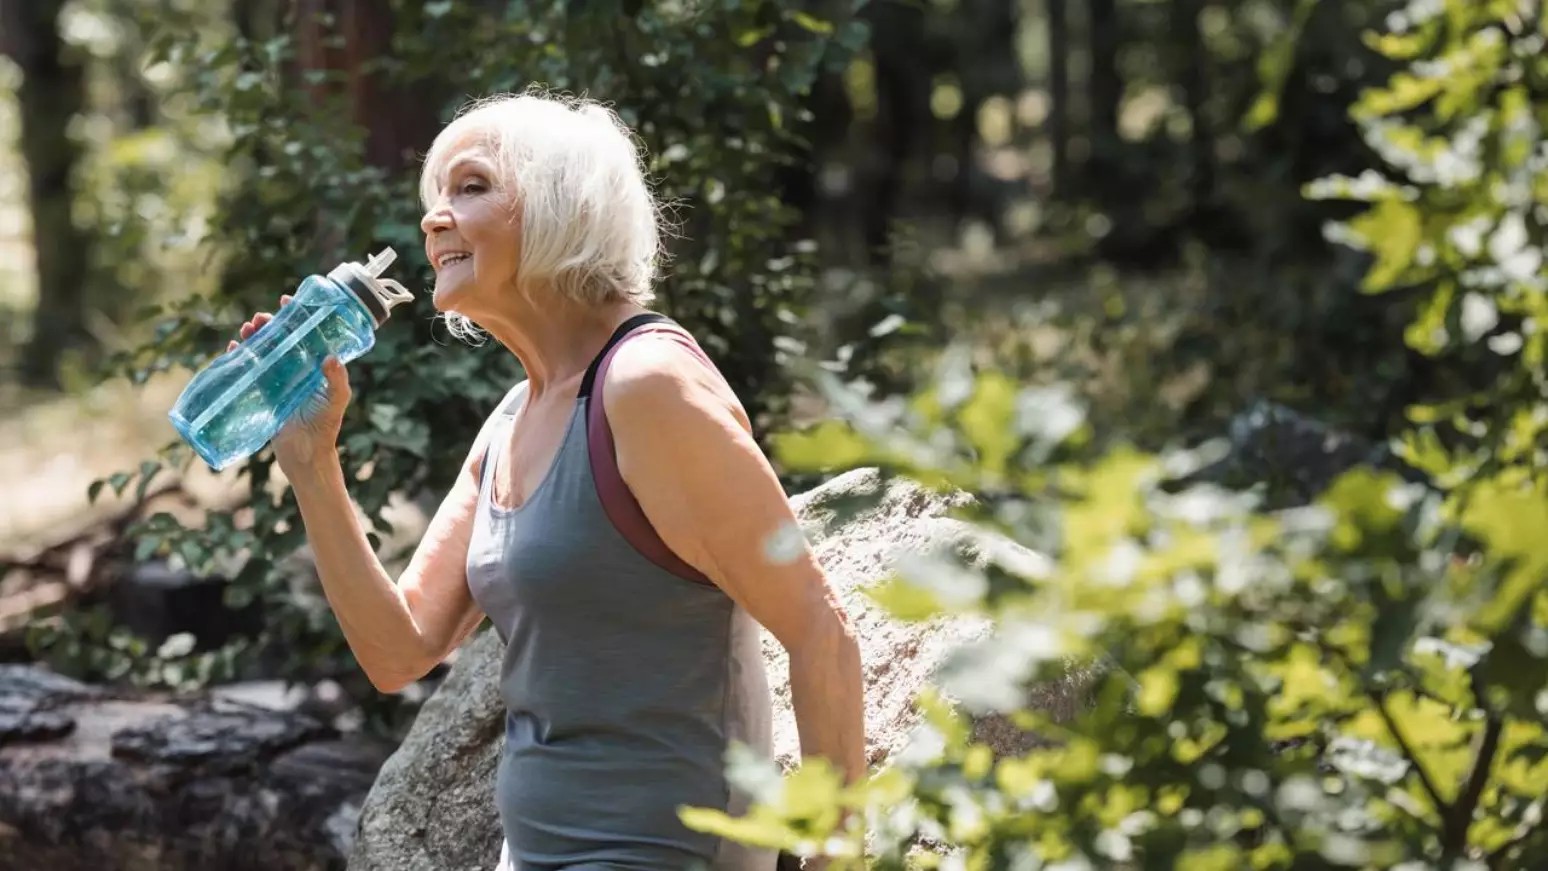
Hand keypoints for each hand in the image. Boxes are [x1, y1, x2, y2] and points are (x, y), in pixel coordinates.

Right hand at [229, 295, 351, 476]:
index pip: (307, 334)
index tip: (288, 300)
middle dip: (270, 324)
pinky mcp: (264, 393)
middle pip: (282, 339)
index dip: (298, 316)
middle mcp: (298, 369)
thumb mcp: (336, 400)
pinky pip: (251, 371)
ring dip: (254, 337)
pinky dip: (242, 357)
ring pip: (264, 351)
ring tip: (248, 328)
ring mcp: (279, 380)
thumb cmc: (325, 427)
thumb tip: (330, 357)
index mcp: (316, 366)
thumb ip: (336, 380)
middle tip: (261, 317)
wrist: (306, 455)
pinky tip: (234, 348)